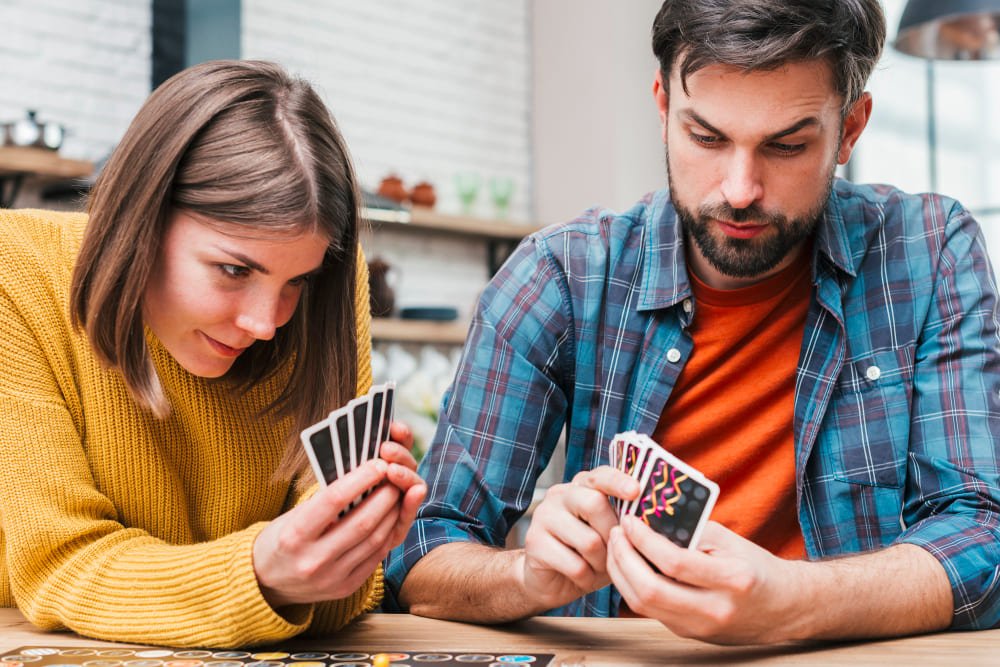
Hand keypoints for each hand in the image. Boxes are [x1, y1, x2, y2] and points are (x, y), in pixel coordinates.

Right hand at [253, 457, 425, 607]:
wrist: (266, 583)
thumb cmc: (281, 539)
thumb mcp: (291, 516)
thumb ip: (323, 501)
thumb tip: (361, 474)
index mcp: (294, 536)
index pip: (333, 501)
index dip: (360, 479)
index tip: (378, 464)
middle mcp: (313, 560)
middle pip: (362, 522)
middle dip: (385, 495)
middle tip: (396, 476)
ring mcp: (331, 578)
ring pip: (375, 540)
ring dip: (393, 514)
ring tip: (398, 494)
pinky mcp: (346, 588)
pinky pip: (376, 557)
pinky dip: (388, 534)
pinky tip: (392, 518)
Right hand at [520, 466, 638, 610]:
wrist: (548, 580)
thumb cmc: (587, 554)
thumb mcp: (608, 534)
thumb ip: (623, 522)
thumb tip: (652, 522)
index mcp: (581, 486)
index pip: (600, 475)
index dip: (618, 482)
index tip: (636, 491)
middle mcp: (560, 495)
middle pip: (594, 503)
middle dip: (613, 533)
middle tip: (616, 550)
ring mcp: (544, 516)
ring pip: (589, 540)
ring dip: (602, 562)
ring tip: (597, 567)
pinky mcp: (535, 542)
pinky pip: (575, 564)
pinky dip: (586, 577)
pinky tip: (582, 577)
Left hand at [607, 517, 800, 643]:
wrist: (784, 607)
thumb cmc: (755, 566)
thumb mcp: (728, 541)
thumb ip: (690, 530)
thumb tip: (648, 518)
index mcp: (732, 579)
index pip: (674, 562)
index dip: (644, 540)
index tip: (630, 520)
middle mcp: (715, 609)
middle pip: (651, 590)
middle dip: (624, 558)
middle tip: (616, 533)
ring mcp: (700, 627)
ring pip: (644, 605)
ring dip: (621, 574)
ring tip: (617, 547)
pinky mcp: (688, 634)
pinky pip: (650, 611)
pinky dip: (632, 586)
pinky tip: (628, 565)